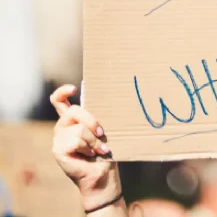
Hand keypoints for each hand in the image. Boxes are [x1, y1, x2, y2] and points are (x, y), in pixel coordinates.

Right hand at [50, 84, 122, 211]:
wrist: (103, 176)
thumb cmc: (106, 152)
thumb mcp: (102, 131)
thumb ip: (97, 118)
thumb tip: (109, 101)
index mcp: (72, 121)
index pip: (59, 101)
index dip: (63, 92)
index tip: (73, 88)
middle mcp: (62, 127)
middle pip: (73, 111)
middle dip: (91, 121)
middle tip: (102, 133)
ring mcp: (58, 139)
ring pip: (78, 129)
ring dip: (94, 140)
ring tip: (99, 149)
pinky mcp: (58, 150)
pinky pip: (76, 140)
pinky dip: (88, 148)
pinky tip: (90, 155)